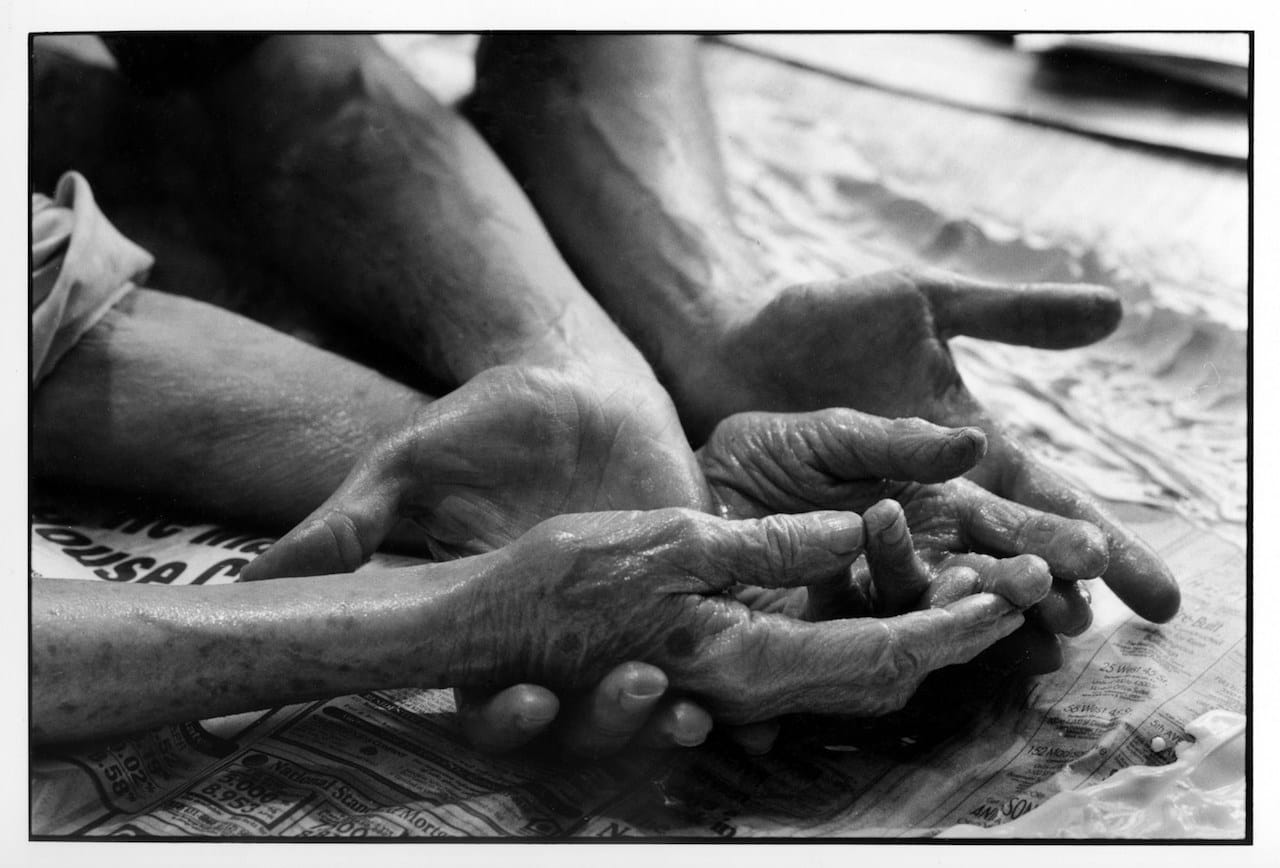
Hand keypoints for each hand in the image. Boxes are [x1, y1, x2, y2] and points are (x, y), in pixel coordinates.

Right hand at [242, 363, 716, 754]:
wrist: (570, 376)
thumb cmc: (481, 423)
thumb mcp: (409, 466)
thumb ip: (345, 526)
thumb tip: (247, 586)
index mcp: (498, 629)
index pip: (499, 707)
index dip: (514, 720)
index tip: (534, 696)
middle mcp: (566, 640)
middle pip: (588, 720)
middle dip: (612, 722)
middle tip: (643, 696)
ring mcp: (633, 620)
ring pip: (656, 697)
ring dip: (681, 711)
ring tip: (703, 704)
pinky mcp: (692, 587)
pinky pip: (717, 642)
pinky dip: (739, 667)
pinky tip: (763, 678)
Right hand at [459, 508, 1027, 720]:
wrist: (484, 620)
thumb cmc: (564, 576)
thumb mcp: (671, 542)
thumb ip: (768, 547)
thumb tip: (852, 534)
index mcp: (746, 658)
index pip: (876, 651)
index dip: (950, 625)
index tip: (1009, 597)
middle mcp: (747, 688)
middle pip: (875, 678)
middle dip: (951, 638)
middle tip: (1015, 596)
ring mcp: (729, 684)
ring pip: (847, 675)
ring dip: (914, 636)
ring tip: (970, 595)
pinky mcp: (710, 665)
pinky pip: (805, 664)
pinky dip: (860, 636)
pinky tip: (882, 604)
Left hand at [687, 269, 1177, 624]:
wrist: (727, 342)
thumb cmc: (820, 320)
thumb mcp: (924, 303)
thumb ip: (1010, 314)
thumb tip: (1116, 314)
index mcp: (965, 447)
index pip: (1048, 500)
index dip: (1099, 542)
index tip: (1152, 593)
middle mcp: (931, 496)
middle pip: (1006, 551)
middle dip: (1053, 589)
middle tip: (1088, 623)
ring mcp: (878, 523)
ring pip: (947, 576)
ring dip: (991, 607)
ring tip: (1034, 641)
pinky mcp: (822, 542)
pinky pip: (873, 584)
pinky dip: (911, 607)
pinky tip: (946, 634)